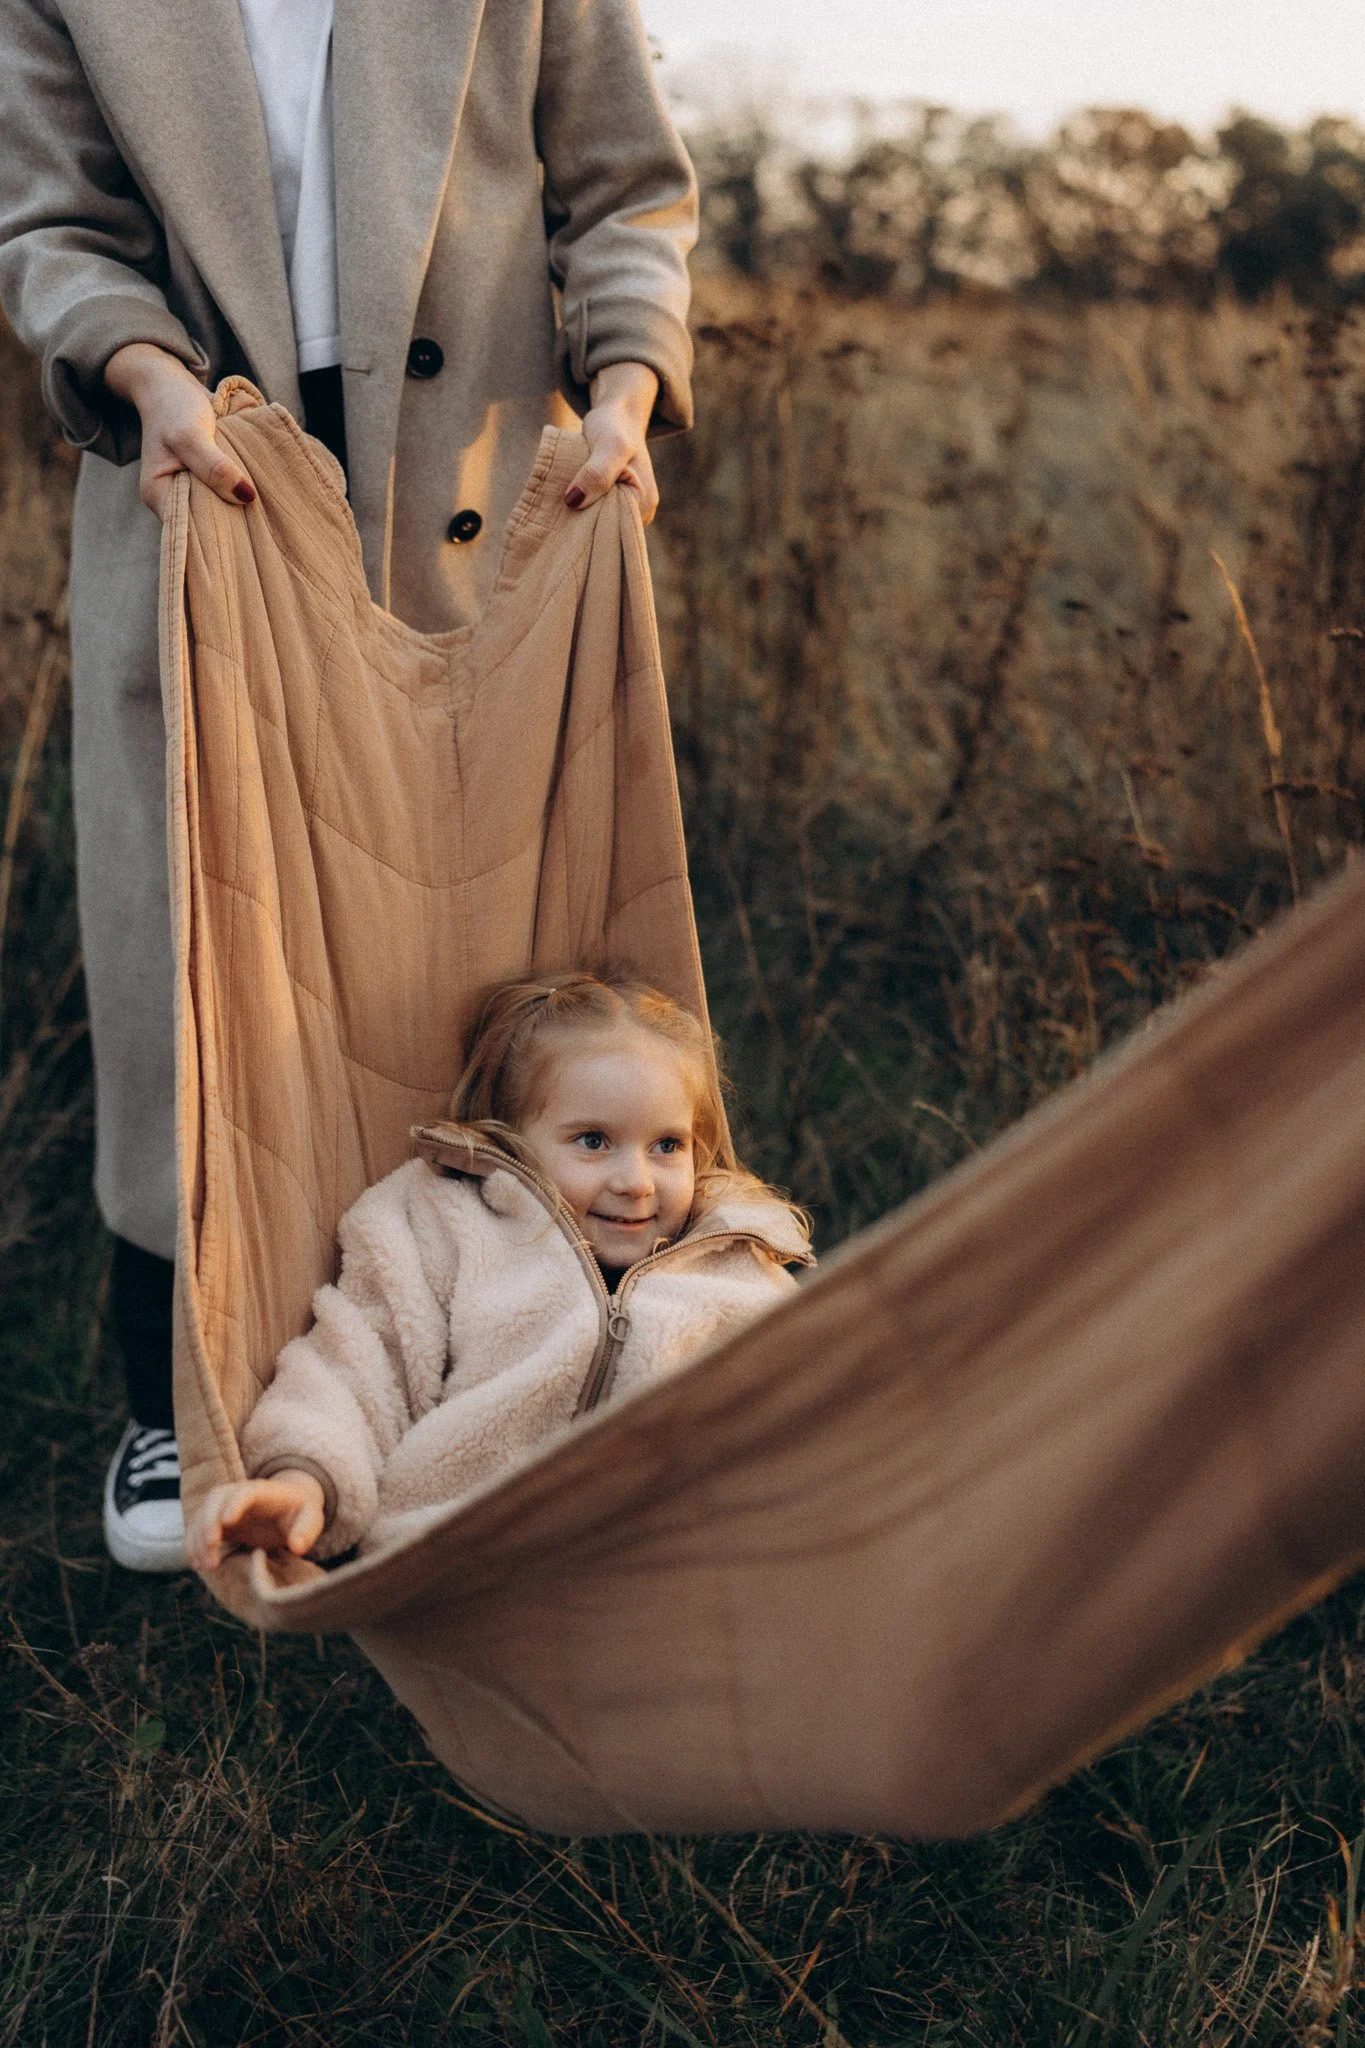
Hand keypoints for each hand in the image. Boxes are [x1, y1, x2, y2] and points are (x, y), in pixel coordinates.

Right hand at [104, 342, 255, 522]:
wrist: (172, 383)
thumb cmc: (174, 406)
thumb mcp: (190, 434)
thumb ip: (214, 466)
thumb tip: (246, 497)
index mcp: (158, 495)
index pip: (188, 532)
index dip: (216, 537)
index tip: (247, 539)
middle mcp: (173, 499)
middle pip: (207, 526)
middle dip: (233, 527)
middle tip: (265, 531)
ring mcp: (192, 491)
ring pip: (220, 512)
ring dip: (242, 512)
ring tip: (269, 519)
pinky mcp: (209, 482)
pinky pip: (227, 496)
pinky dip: (242, 496)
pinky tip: (263, 500)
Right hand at [189, 1471, 326, 1571]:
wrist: (288, 1509)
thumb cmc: (299, 1514)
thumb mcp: (311, 1519)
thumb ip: (306, 1531)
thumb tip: (297, 1546)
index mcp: (263, 1491)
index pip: (245, 1491)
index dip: (235, 1504)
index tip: (228, 1522)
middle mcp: (239, 1494)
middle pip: (216, 1498)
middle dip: (209, 1521)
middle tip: (211, 1547)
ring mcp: (225, 1507)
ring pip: (202, 1514)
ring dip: (198, 1538)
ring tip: (207, 1565)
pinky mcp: (217, 1522)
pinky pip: (197, 1529)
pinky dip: (194, 1545)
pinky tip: (198, 1564)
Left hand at [566, 361, 659, 524]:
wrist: (614, 415)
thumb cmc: (615, 426)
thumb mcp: (609, 445)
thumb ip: (597, 472)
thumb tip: (573, 502)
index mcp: (644, 502)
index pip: (616, 531)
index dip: (591, 530)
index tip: (566, 521)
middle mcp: (638, 512)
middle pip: (607, 532)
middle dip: (583, 529)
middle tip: (557, 520)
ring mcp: (624, 509)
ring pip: (598, 525)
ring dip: (578, 521)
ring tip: (559, 516)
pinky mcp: (611, 503)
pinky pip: (594, 515)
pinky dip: (579, 513)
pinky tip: (564, 510)